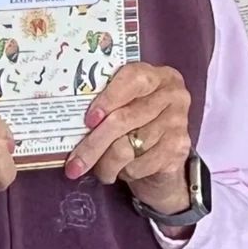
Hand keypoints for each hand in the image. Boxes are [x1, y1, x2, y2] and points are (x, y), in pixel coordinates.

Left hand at [65, 62, 193, 215]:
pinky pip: (139, 165)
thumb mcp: (123, 106)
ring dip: (106, 164)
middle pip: (124, 119)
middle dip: (93, 145)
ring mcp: (178, 122)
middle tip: (74, 165)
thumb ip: (106, 105)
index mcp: (155, 76)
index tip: (88, 120)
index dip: (108, 98)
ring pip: (128, 148)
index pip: (132, 80)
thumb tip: (70, 121)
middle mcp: (172, 95)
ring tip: (99, 169)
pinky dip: (124, 173)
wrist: (165, 157)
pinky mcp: (178, 149)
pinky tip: (123, 171)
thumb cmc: (136, 124)